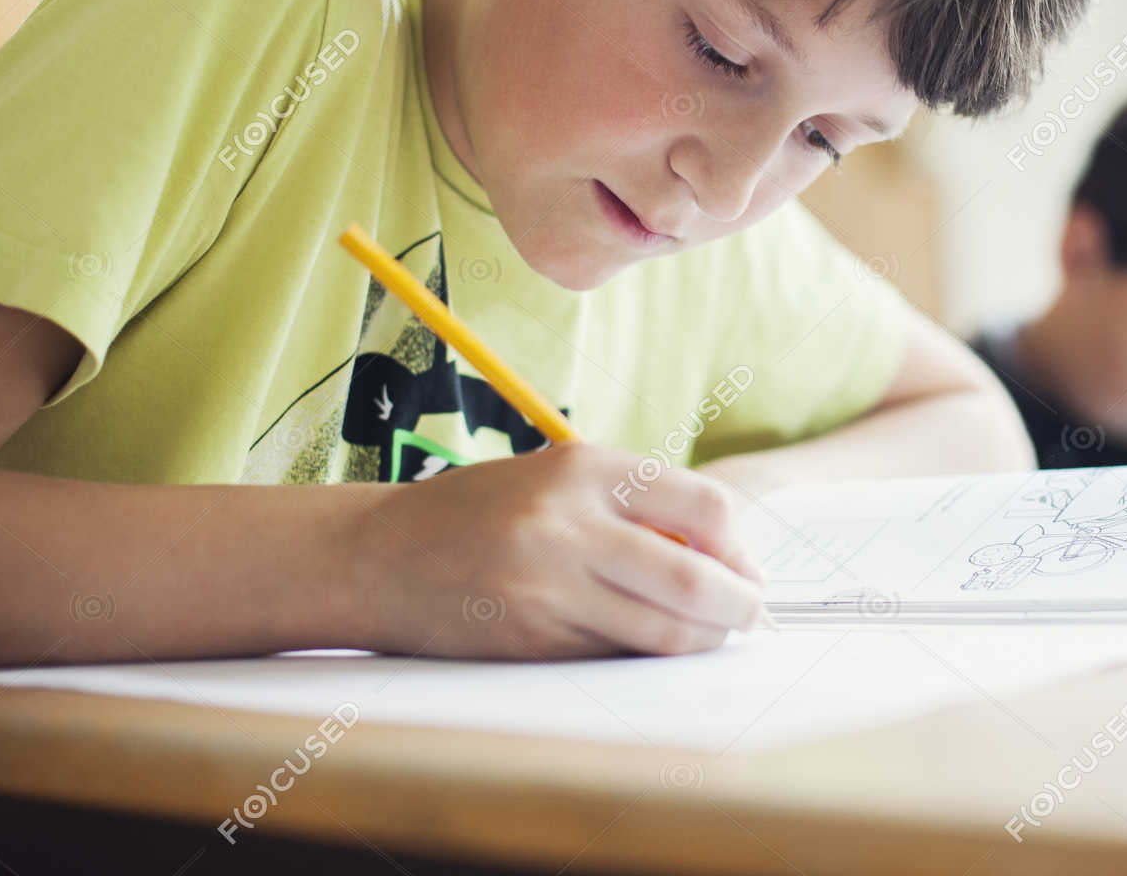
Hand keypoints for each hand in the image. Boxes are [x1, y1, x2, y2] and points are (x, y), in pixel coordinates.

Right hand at [345, 441, 768, 659]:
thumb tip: (725, 557)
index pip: (703, 507)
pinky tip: (647, 646)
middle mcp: (567, 525)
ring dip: (702, 641)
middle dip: (739, 606)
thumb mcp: (557, 478)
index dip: (739, 546)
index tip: (745, 567)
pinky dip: (645, 657)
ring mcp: (547, 588)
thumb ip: (634, 505)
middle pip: (694, 580)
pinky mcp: (531, 642)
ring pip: (661, 632)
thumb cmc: (480, 511)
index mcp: (583, 468)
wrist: (376, 557)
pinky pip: (615, 658)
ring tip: (709, 635)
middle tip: (749, 615)